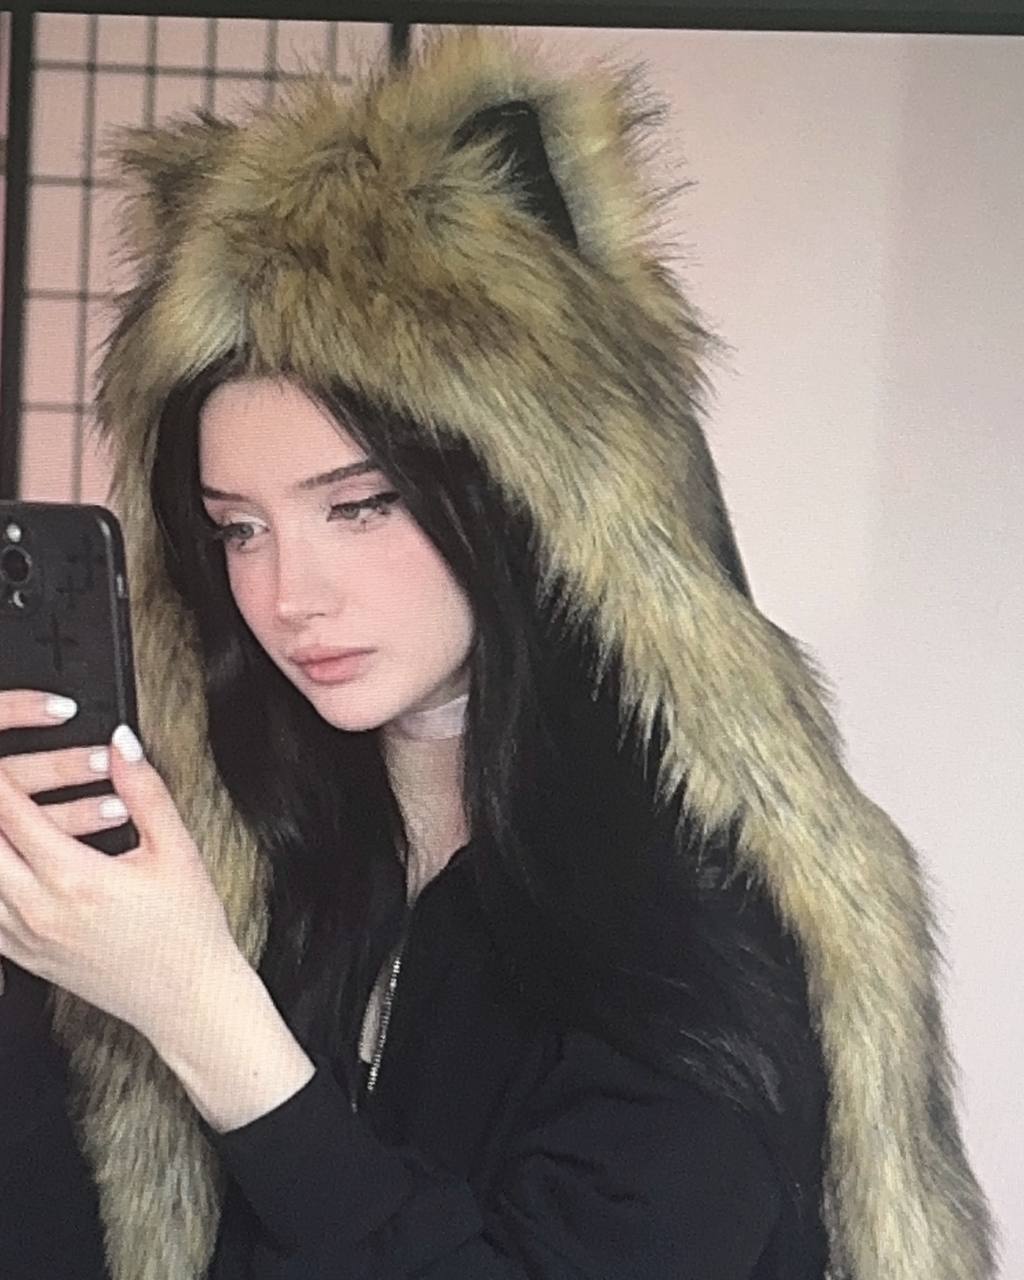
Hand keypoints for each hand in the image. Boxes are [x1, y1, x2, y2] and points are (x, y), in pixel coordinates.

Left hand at [0, 689, 239, 1045]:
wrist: (188, 1000)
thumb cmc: (188, 930)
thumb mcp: (176, 850)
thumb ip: (144, 790)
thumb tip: (121, 743)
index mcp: (75, 878)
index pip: (12, 810)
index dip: (2, 776)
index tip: (4, 755)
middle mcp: (38, 909)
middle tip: (2, 783)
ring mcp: (26, 938)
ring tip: (4, 825)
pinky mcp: (25, 957)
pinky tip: (6, 866)